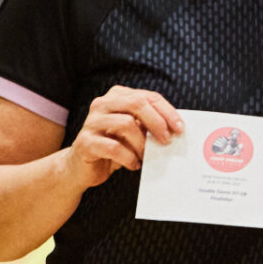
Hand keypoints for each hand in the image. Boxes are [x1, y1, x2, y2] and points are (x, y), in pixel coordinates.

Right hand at [62, 86, 182, 187]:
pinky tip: (134, 164)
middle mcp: (102, 104)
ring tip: (145, 155)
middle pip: (136, 104)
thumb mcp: (135, 132)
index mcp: (117, 96)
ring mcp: (91, 122)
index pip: (148, 97)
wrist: (82, 167)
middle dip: (157, 122)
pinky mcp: (85, 142)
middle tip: (167, 140)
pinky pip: (114, 147)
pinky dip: (129, 158)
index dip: (167, 112)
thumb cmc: (115, 146)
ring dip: (141, 143)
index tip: (180, 128)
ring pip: (125, 124)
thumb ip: (150, 124)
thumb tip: (177, 128)